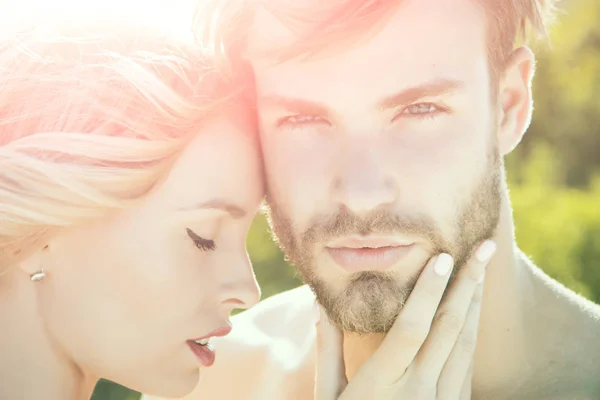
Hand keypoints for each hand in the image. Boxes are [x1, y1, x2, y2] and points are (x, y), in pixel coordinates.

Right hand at [314, 240, 495, 399]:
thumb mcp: (328, 397)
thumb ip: (327, 352)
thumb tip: (320, 306)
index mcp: (382, 383)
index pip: (412, 327)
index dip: (429, 290)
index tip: (442, 257)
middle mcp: (417, 391)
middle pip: (449, 329)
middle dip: (468, 284)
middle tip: (484, 247)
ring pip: (464, 345)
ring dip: (475, 304)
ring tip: (483, 270)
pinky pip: (467, 366)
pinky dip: (472, 334)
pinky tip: (473, 313)